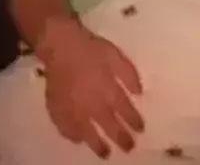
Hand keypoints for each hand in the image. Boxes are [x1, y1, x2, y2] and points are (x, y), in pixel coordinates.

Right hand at [42, 19, 143, 157]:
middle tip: (129, 147)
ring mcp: (74, 110)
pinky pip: (66, 128)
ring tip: (105, 154)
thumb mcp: (115, 55)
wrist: (61, 45)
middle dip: (121, 138)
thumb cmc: (91, 48)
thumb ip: (128, 74)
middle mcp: (93, 104)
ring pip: (88, 133)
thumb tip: (139, 93)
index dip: (134, 121)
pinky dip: (73, 136)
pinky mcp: (58, 110)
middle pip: (109, 127)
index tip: (140, 129)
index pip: (125, 111)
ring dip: (98, 145)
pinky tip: (78, 139)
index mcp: (109, 90)